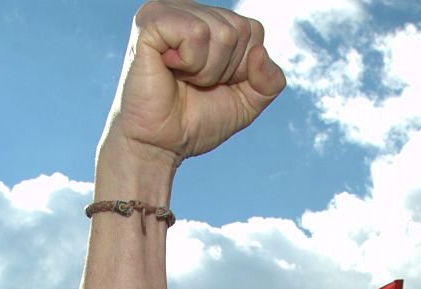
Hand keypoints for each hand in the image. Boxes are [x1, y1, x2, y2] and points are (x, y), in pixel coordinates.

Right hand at [102, 0, 285, 170]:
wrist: (161, 143)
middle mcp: (189, 9)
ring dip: (207, 70)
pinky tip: (169, 68)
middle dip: (225, 70)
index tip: (215, 83)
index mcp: (209, 21)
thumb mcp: (247, 103)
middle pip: (240, 30)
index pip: (253, 30)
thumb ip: (269, 82)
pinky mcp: (150, 21)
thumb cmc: (197, 121)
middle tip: (195, 83)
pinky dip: (191, 62)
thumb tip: (259, 51)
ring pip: (222, 33)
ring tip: (182, 78)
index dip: (242, 68)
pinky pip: (196, 33)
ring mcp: (167, 10)